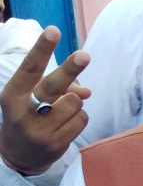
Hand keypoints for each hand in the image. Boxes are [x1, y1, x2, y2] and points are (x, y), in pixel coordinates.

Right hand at [0, 26, 90, 172]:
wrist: (18, 154)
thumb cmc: (29, 116)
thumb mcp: (32, 98)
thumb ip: (57, 87)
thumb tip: (86, 91)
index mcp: (13, 94)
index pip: (30, 67)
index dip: (42, 48)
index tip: (53, 31)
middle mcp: (23, 111)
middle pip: (53, 86)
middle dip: (70, 69)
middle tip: (84, 55)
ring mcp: (39, 130)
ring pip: (75, 102)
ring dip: (75, 102)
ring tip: (61, 111)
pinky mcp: (55, 143)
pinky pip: (82, 119)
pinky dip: (79, 117)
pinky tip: (66, 124)